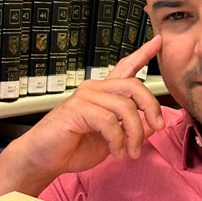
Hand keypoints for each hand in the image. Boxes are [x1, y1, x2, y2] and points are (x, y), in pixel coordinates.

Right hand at [13, 35, 164, 180]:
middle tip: (157, 127)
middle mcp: (95, 89)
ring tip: (131, 152)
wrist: (42, 159)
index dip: (143, 54)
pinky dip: (118, 141)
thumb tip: (154, 124)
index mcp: (104, 93)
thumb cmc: (73, 148)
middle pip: (134, 86)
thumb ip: (132, 129)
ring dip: (134, 134)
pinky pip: (109, 122)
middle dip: (151, 107)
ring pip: (125, 107)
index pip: (126, 67)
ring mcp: (85, 97)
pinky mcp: (77, 109)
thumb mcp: (113, 139)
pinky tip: (116, 153)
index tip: (159, 41)